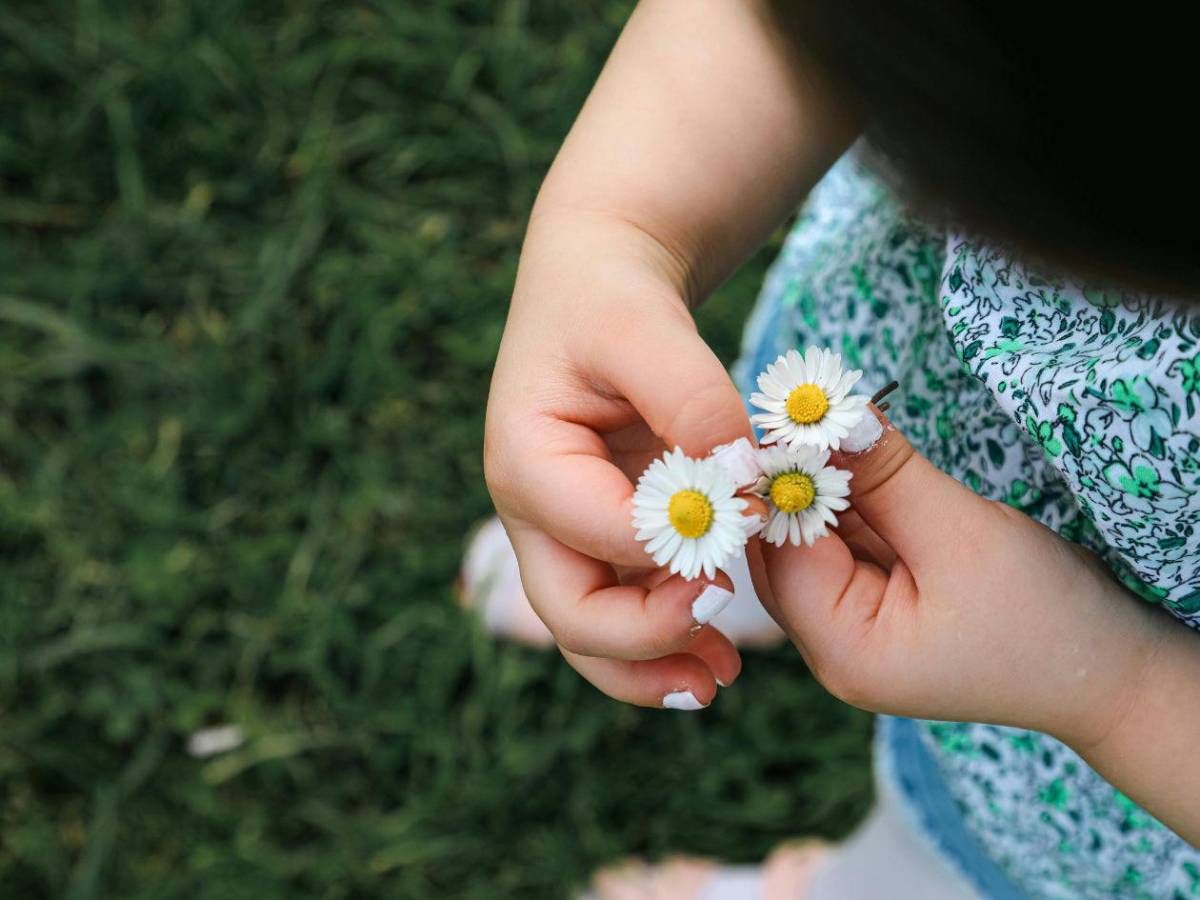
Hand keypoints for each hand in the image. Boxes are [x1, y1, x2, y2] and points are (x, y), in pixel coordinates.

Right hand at [485, 215, 758, 708]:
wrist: (596, 285)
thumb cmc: (610, 299)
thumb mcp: (647, 328)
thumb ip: (693, 402)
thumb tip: (742, 487)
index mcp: (525, 462)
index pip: (597, 531)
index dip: (677, 544)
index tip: (753, 524)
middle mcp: (534, 513)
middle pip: (574, 612)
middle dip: (646, 642)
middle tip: (720, 649)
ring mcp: (567, 532)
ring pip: (594, 630)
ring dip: (653, 667)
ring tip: (719, 682)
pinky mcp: (604, 537)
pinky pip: (626, 606)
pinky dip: (666, 636)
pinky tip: (719, 654)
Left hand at [752, 408, 1161, 746]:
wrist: (1112, 673)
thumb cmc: (1046, 618)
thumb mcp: (962, 535)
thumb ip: (887, 476)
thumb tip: (829, 414)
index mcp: (844, 650)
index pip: (781, 552)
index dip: (782, 479)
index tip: (791, 410)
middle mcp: (834, 647)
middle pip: (785, 548)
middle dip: (796, 477)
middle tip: (804, 402)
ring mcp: (855, 629)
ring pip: (814, 539)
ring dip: (824, 480)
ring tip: (827, 414)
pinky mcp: (880, 606)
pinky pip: (848, 543)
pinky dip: (851, 499)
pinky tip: (855, 451)